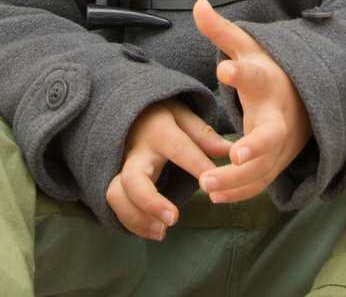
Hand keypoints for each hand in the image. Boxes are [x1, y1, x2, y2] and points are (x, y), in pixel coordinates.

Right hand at [107, 97, 231, 238]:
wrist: (131, 115)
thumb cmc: (164, 117)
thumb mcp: (184, 116)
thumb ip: (203, 134)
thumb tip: (229, 150)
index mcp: (159, 131)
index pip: (178, 148)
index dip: (195, 165)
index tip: (211, 183)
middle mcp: (137, 152)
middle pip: (132, 179)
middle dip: (150, 202)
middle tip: (173, 218)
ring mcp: (122, 168)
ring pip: (117, 195)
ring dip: (137, 217)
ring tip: (162, 231)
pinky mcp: (118, 182)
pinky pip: (116, 205)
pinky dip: (132, 223)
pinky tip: (156, 231)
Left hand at [192, 0, 311, 203]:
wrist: (305, 101)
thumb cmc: (268, 72)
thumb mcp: (247, 49)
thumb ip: (221, 32)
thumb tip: (198, 3)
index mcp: (267, 83)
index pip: (255, 77)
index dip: (239, 74)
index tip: (222, 70)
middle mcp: (278, 116)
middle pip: (272, 134)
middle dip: (254, 146)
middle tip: (232, 155)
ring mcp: (280, 144)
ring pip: (264, 167)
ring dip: (237, 179)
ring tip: (207, 184)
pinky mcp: (277, 164)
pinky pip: (261, 183)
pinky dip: (241, 192)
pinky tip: (215, 196)